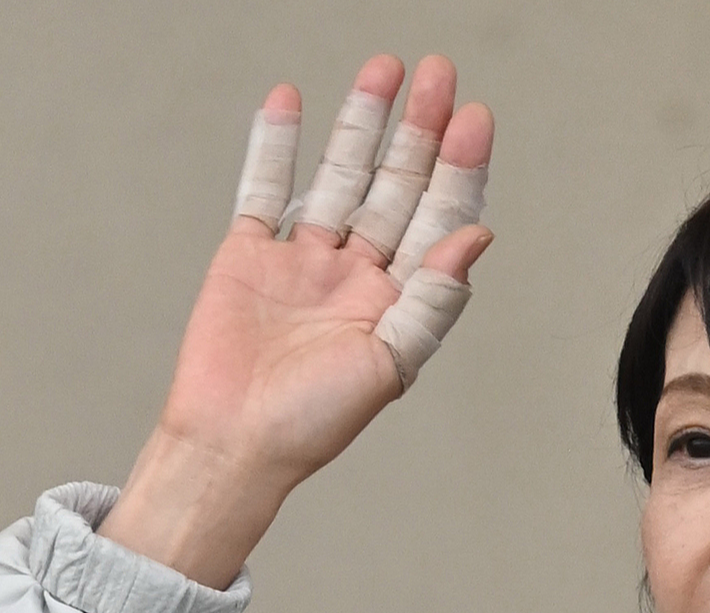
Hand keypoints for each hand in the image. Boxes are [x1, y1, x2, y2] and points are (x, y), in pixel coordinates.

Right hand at [100, 55, 494, 587]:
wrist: (232, 445)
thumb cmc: (313, 423)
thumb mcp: (389, 364)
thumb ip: (432, 300)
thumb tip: (478, 237)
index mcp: (400, 301)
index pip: (439, 220)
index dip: (458, 170)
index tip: (475, 119)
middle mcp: (358, 274)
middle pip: (396, 186)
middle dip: (420, 131)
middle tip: (440, 74)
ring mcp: (304, 261)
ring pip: (340, 177)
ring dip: (361, 124)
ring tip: (384, 69)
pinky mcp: (249, 256)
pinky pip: (264, 189)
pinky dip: (275, 146)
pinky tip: (290, 99)